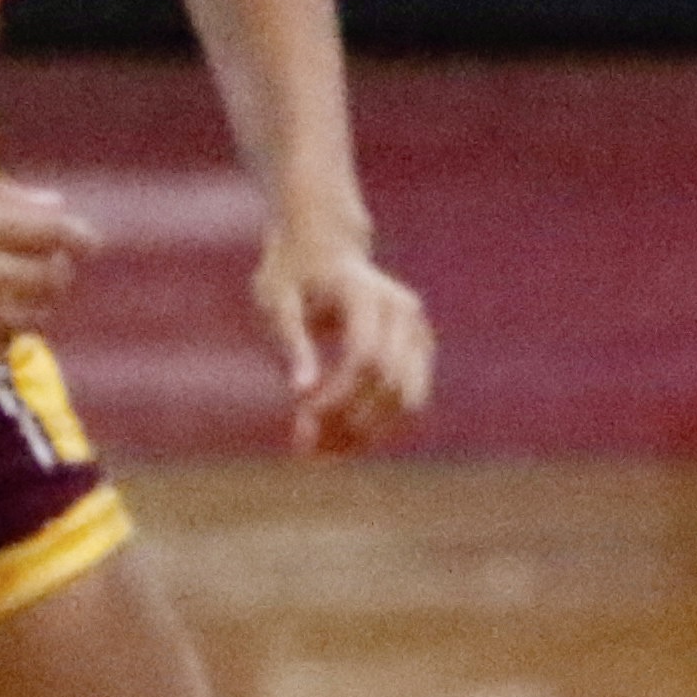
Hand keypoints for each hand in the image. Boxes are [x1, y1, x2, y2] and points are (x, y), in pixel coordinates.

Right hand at [0, 171, 96, 366]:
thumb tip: (61, 209)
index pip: (58, 236)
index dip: (81, 240)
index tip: (86, 243)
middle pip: (48, 280)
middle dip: (58, 273)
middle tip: (53, 271)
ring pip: (24, 320)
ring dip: (34, 310)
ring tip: (25, 300)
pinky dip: (2, 341)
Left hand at [254, 210, 431, 456]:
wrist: (325, 244)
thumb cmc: (292, 272)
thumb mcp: (277, 302)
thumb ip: (293, 344)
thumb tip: (302, 393)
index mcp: (367, 295)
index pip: (366, 358)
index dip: (338, 396)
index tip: (301, 419)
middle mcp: (404, 313)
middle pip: (392, 384)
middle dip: (352, 423)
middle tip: (304, 448)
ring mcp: (418, 331)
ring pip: (408, 399)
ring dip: (368, 433)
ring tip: (321, 452)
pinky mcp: (419, 350)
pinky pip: (408, 399)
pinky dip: (378, 425)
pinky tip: (339, 439)